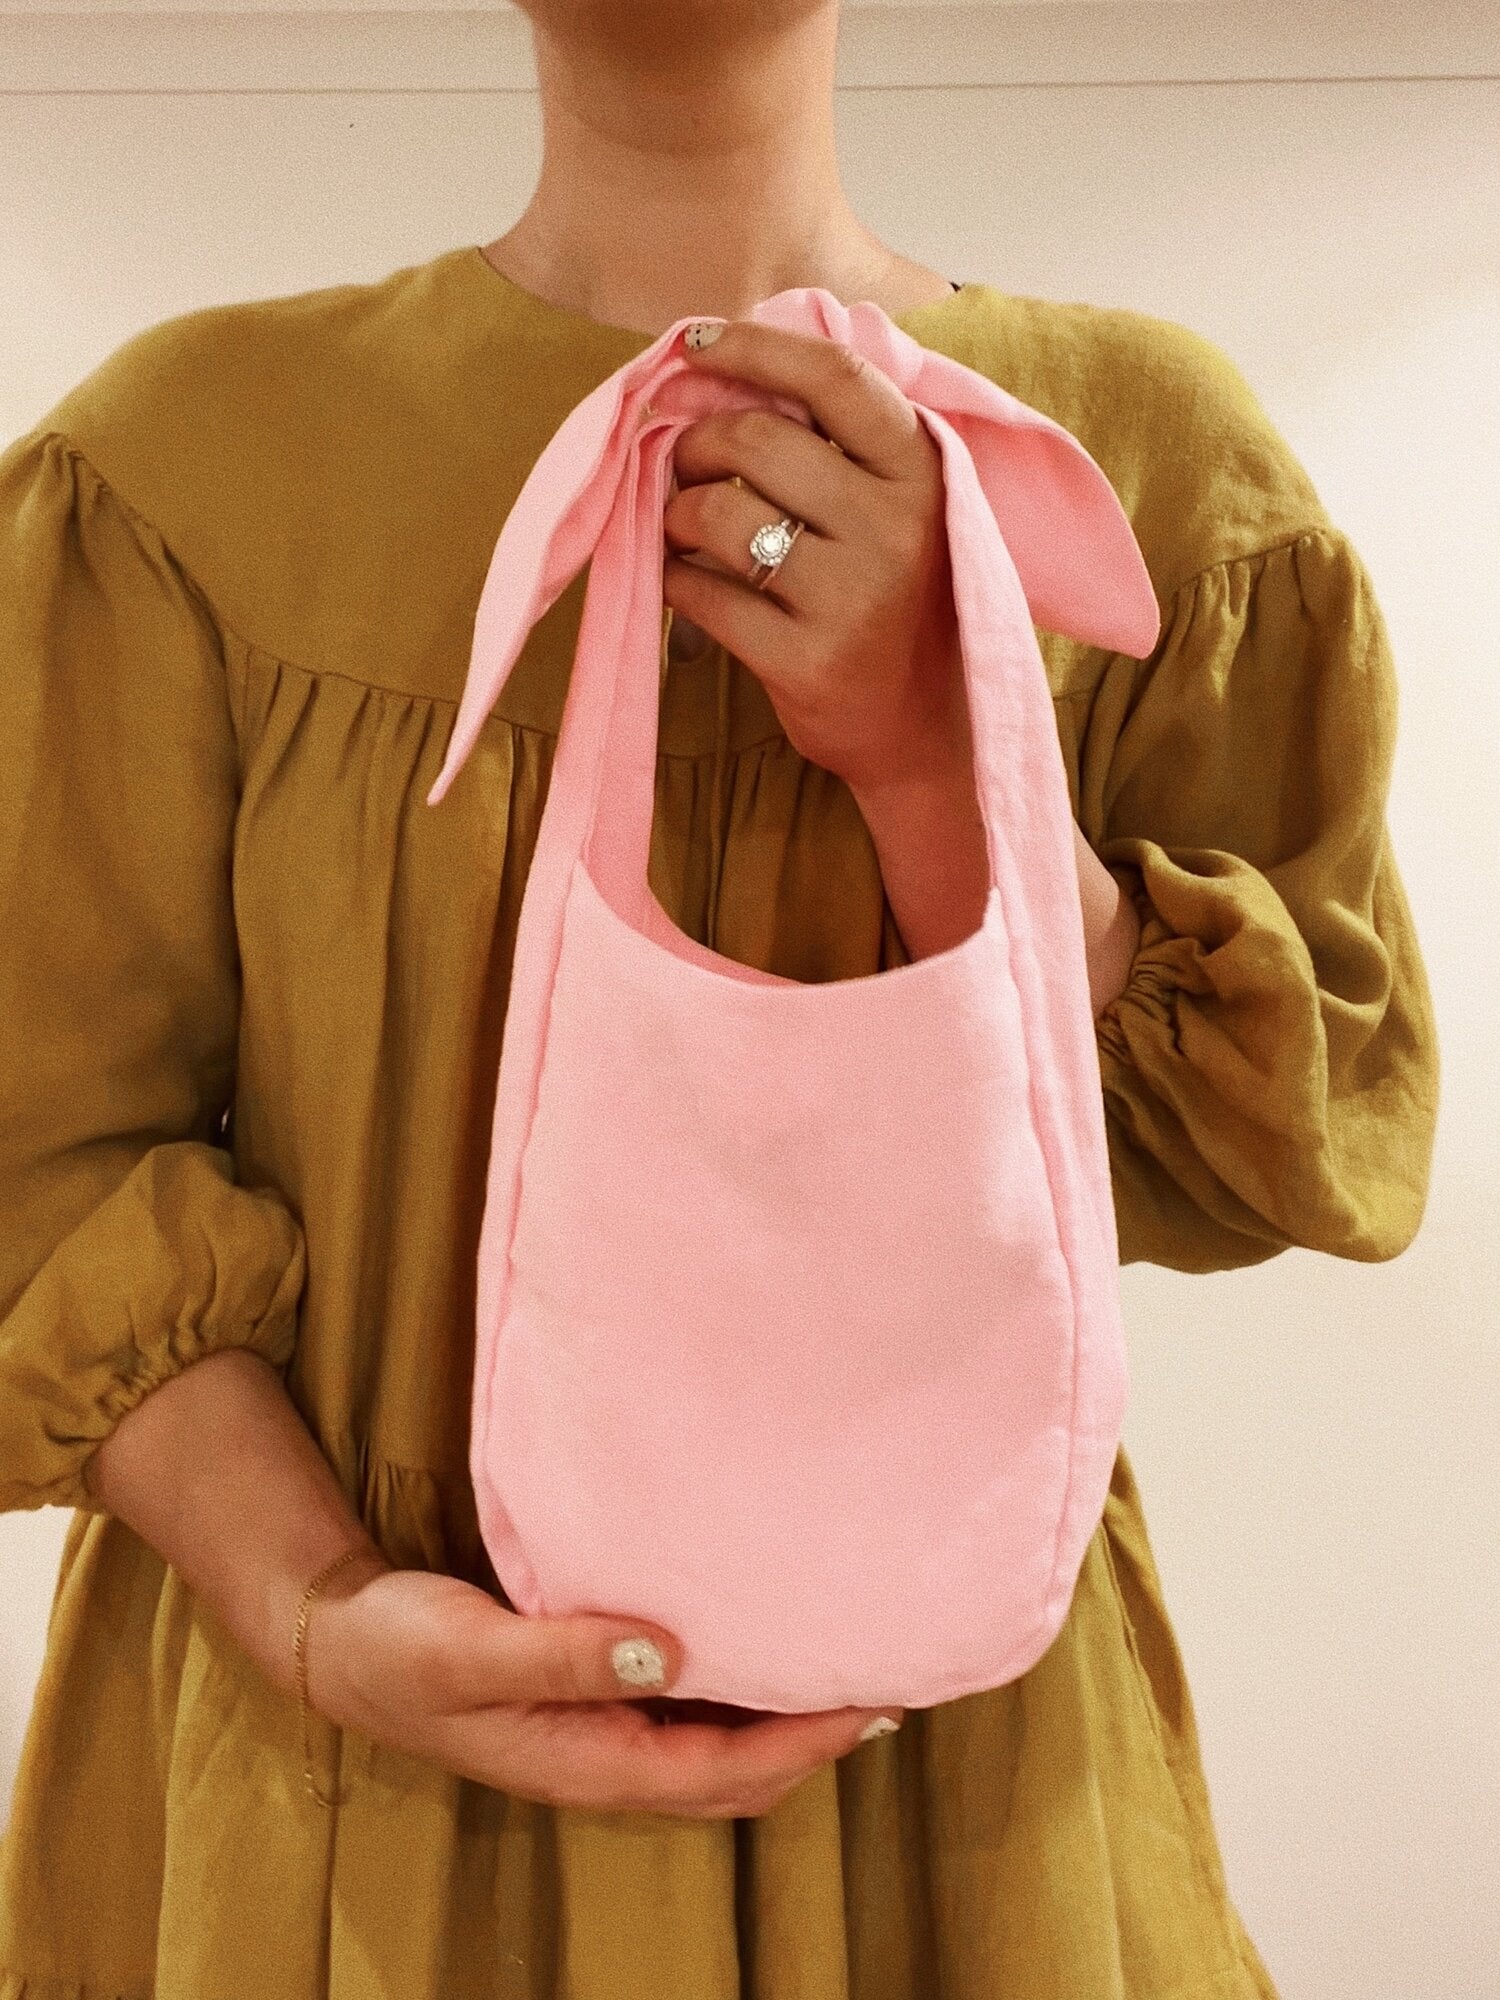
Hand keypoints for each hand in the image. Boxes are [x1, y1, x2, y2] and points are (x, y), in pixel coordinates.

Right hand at [302, 1555, 903, 1820]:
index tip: (870, 1704)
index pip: (723, 1772)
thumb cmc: (404, 1647)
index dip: (802, 1745)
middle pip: (736, 1776)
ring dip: (782, 1724)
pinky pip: (685, 1717)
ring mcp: (597, 1738)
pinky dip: (736, 1697)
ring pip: (715, 1751)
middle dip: (813, 1742)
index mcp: (588, 1761)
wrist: (343, 1643)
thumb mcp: (477, 1649)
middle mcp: (604, 1760)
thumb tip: (668, 1651)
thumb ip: (568, 1655)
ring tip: (842, 1670)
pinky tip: (755, 1651)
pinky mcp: (589, 1704)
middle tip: (886, 1687)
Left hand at [665, 317, 970, 797]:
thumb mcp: (903, 507)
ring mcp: (851, 597)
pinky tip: (688, 583)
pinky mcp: (807, 661)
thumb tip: (730, 369)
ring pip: (717, 515)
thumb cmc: (898, 600)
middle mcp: (894, 527)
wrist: (928, 728)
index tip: (695, 343)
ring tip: (687, 529)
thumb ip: (844, 443)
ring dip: (677, 514)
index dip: (754, 348)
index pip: (834, 378)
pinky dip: (674, 578)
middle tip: (687, 466)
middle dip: (697, 445)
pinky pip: (699, 592)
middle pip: (755, 440)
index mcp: (922, 470)